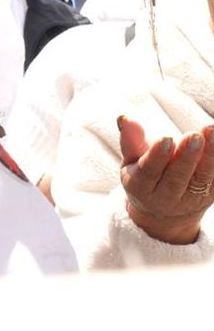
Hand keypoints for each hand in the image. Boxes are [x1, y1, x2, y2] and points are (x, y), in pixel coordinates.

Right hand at [119, 116, 213, 244]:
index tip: (166, 139)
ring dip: (209, 156)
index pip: (148, 171)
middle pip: (177, 177)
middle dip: (186, 156)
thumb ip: (130, 141)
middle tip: (194, 137)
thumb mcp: (132, 163)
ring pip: (201, 178)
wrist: (165, 212)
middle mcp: (166, 198)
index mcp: (140, 188)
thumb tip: (125, 118)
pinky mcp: (210, 196)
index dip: (157, 156)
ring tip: (211, 132)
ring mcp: (190, 199)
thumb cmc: (145, 177)